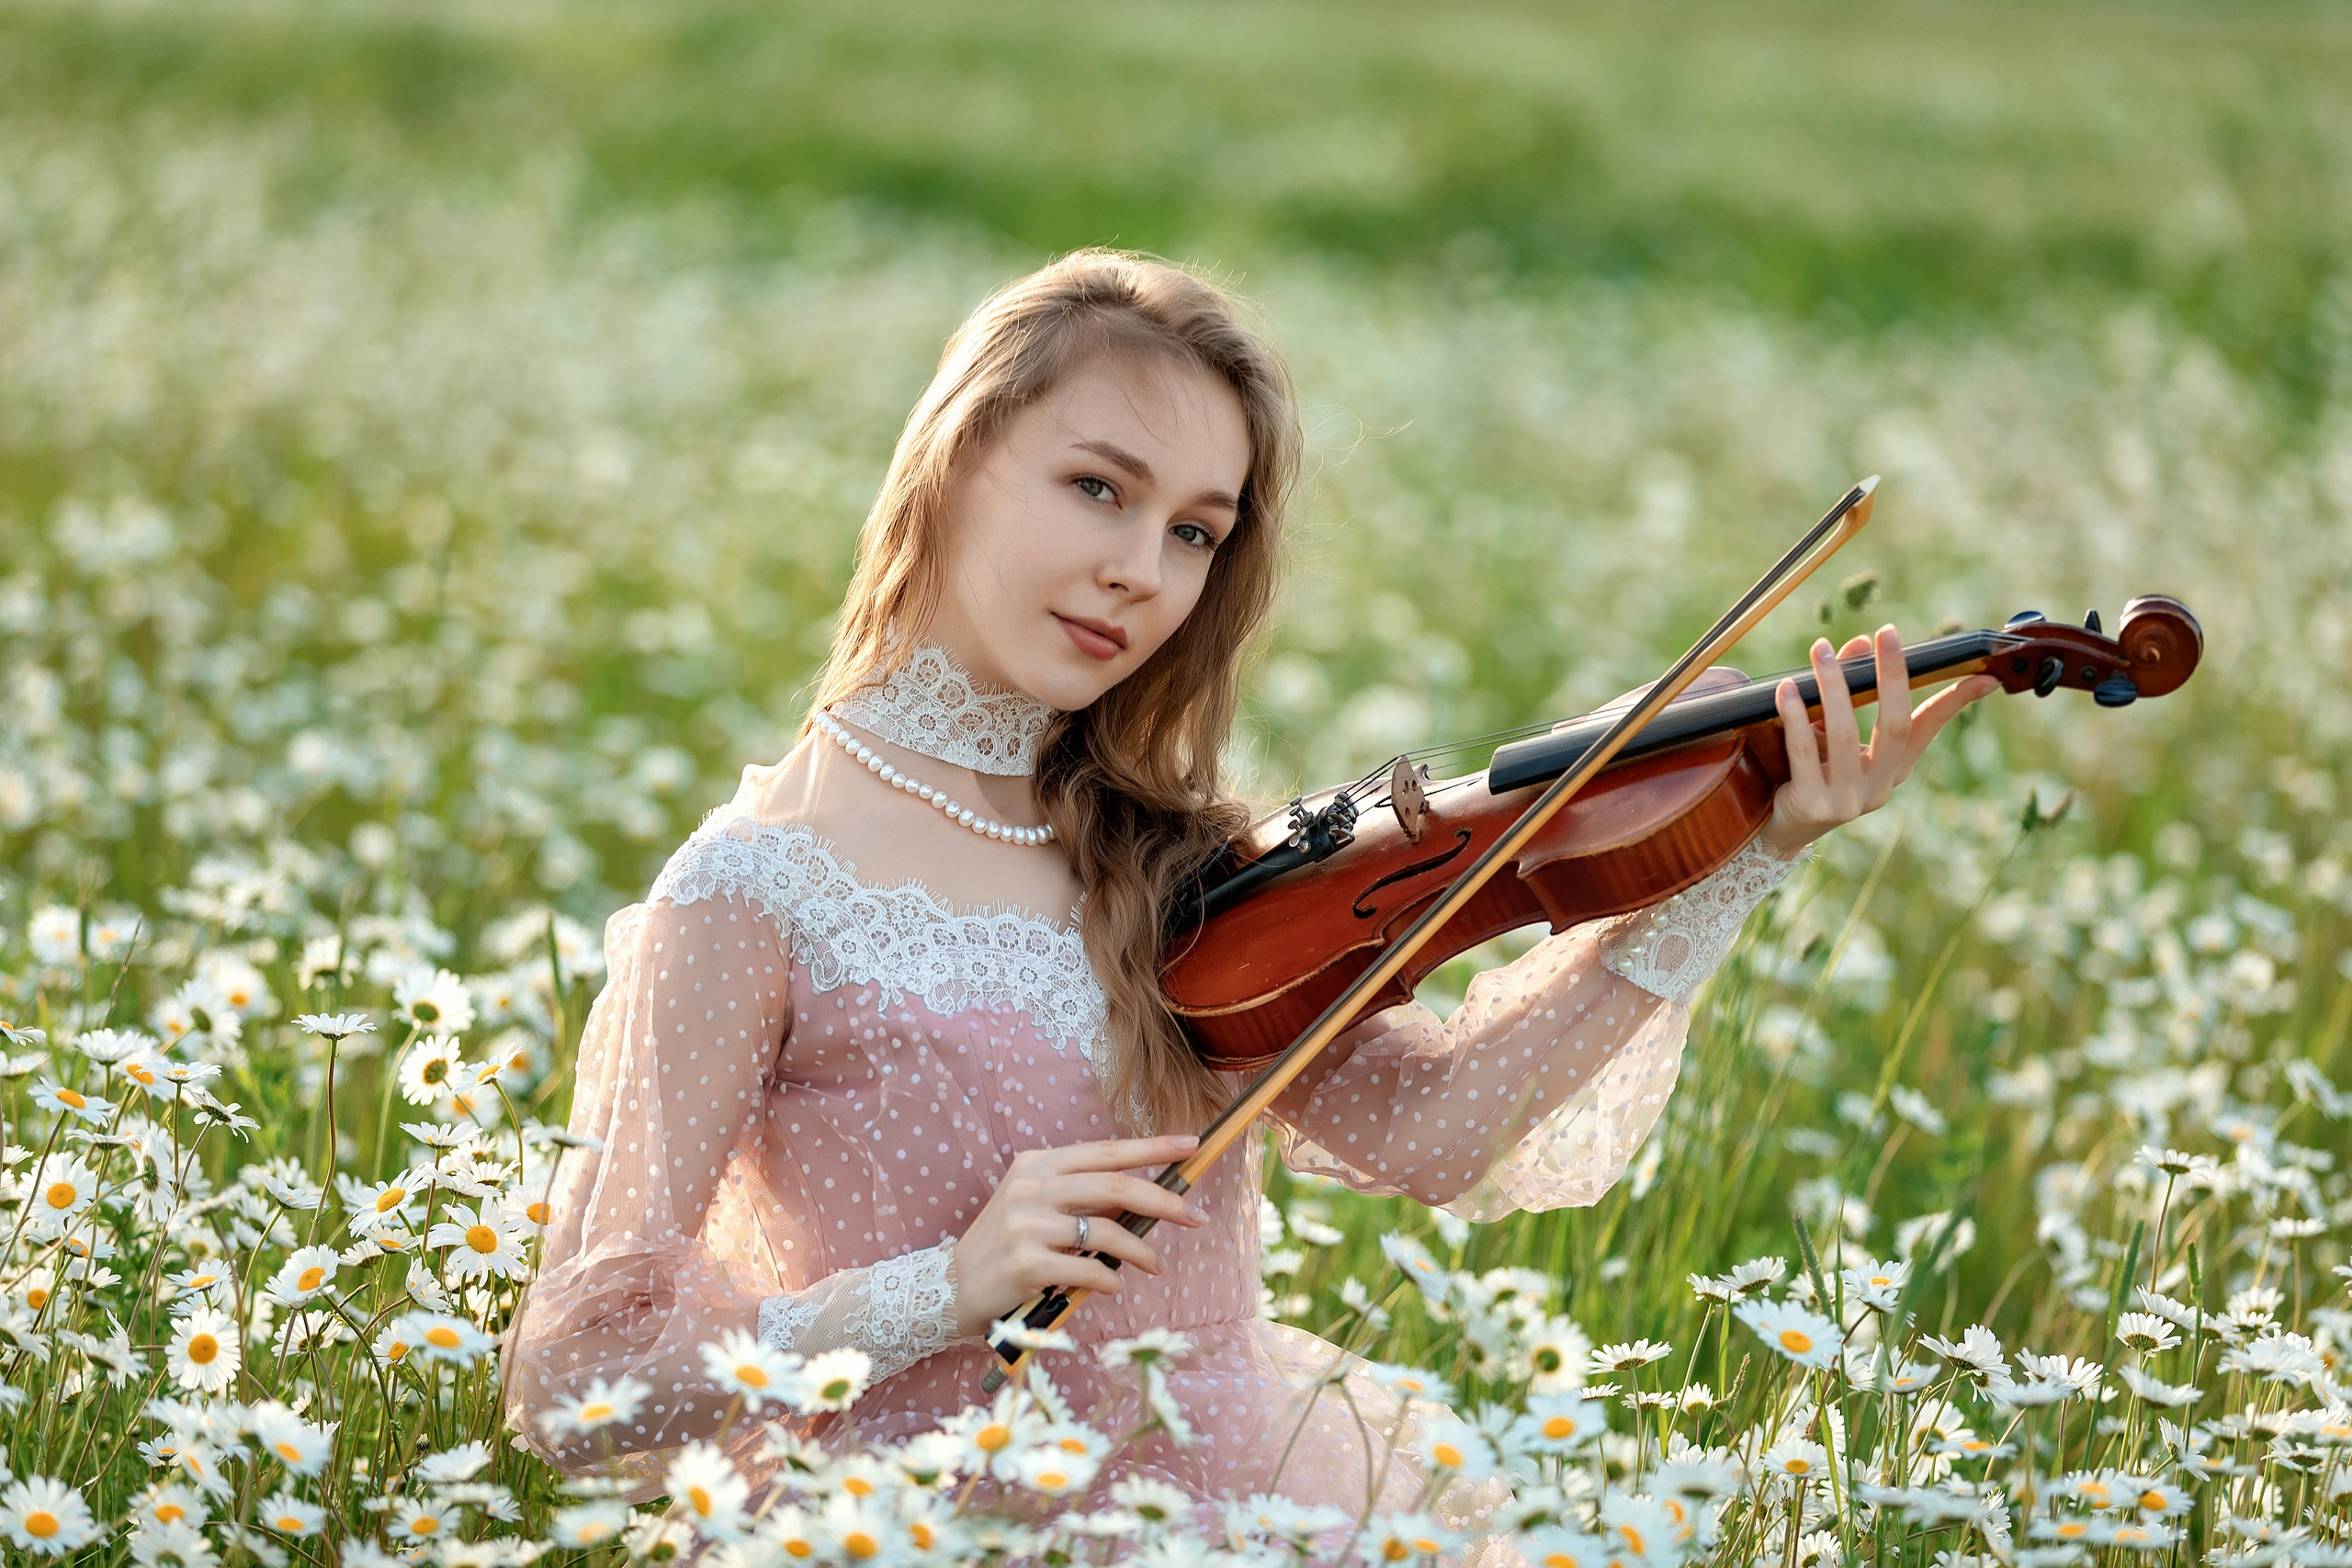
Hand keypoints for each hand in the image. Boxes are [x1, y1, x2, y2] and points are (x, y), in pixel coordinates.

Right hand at [952, 1133, 1206, 1339]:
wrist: (953, 1286)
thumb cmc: (1006, 1245)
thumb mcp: (1036, 1205)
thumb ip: (1080, 1195)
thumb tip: (1141, 1198)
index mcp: (1037, 1164)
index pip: (1105, 1151)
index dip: (1151, 1147)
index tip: (1190, 1146)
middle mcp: (1031, 1186)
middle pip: (1114, 1186)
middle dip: (1163, 1201)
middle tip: (1196, 1216)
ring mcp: (1027, 1224)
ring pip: (1106, 1231)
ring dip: (1141, 1251)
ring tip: (1157, 1265)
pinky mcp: (1027, 1264)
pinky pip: (1088, 1268)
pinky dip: (1110, 1279)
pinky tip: (1114, 1286)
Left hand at [1760, 625, 1999, 858]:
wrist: (1780, 830)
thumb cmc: (1808, 771)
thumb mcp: (1831, 731)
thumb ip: (1847, 691)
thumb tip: (1861, 641)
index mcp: (1891, 769)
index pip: (1927, 728)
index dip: (1955, 702)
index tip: (1983, 676)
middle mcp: (1877, 787)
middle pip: (1893, 726)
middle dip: (1891, 676)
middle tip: (1886, 634)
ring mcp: (1846, 800)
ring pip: (1843, 734)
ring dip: (1833, 686)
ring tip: (1821, 651)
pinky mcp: (1812, 805)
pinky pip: (1803, 751)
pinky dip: (1795, 716)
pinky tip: (1787, 689)